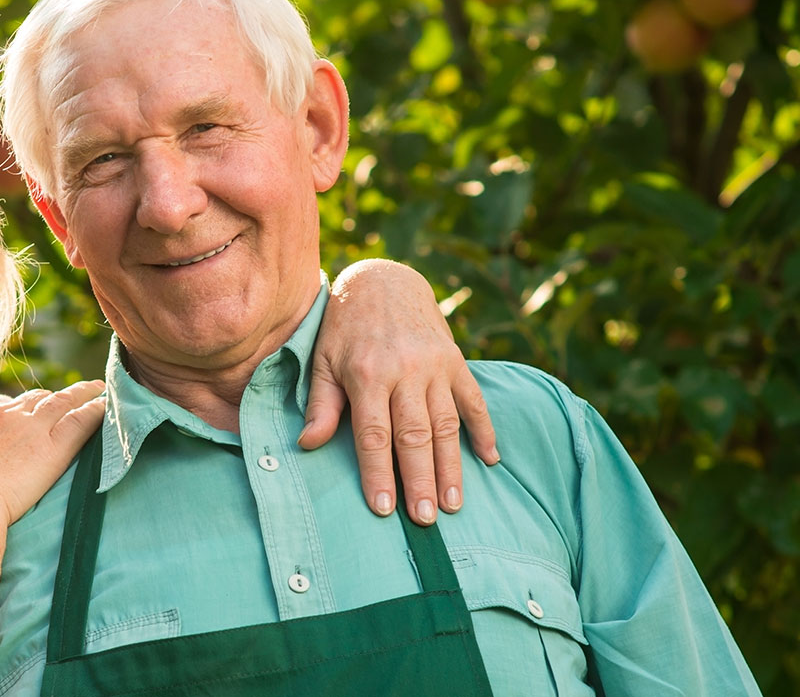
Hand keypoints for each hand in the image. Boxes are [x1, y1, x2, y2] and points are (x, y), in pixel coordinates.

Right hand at [0, 381, 106, 526]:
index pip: (1, 405)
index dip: (16, 406)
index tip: (24, 408)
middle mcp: (4, 416)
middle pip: (34, 399)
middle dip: (51, 397)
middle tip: (67, 394)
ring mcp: (30, 429)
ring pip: (62, 402)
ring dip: (81, 393)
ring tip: (97, 388)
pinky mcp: (53, 446)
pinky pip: (82, 421)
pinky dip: (97, 411)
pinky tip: (109, 406)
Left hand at [302, 260, 498, 525]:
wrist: (385, 281)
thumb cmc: (345, 328)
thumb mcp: (323, 360)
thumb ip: (321, 404)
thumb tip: (308, 444)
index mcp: (367, 374)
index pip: (374, 435)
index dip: (379, 474)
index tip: (384, 510)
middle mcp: (405, 371)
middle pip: (415, 436)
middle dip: (420, 481)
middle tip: (426, 519)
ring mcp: (435, 366)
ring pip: (446, 425)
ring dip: (451, 467)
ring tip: (453, 505)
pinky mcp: (456, 360)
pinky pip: (474, 400)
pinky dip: (484, 430)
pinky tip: (490, 460)